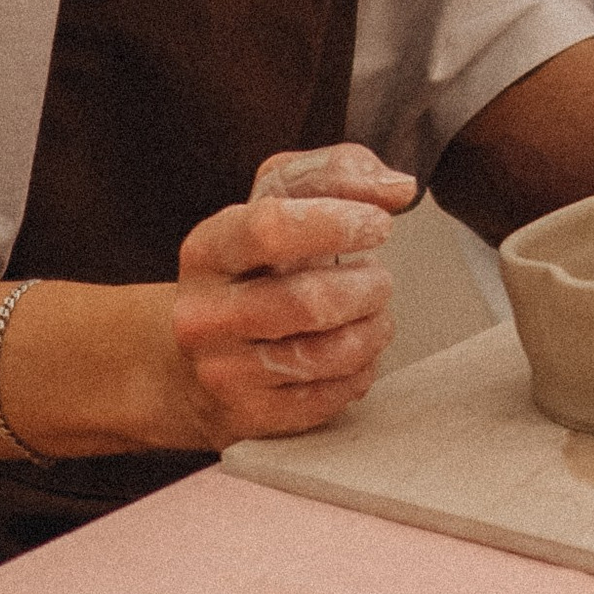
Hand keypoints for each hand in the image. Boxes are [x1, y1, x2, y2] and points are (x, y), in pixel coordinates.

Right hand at [164, 143, 416, 443]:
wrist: (196, 358)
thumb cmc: (254, 269)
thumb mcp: (277, 203)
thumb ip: (334, 175)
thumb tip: (397, 188)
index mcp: (207, 250)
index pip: (271, 228)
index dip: (338, 222)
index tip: (378, 223)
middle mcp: (203, 314)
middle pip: (308, 301)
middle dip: (366, 287)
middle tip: (379, 279)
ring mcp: (222, 372)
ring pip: (323, 354)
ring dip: (371, 330)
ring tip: (375, 313)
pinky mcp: (249, 417)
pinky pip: (327, 397)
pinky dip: (360, 371)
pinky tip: (358, 353)